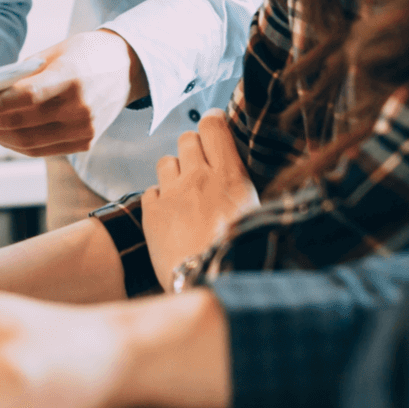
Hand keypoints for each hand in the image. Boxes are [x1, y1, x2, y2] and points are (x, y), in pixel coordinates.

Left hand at [0, 30, 147, 156]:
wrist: (129, 67)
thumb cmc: (85, 53)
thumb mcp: (55, 52)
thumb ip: (23, 73)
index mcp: (73, 77)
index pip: (28, 97)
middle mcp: (81, 108)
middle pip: (22, 124)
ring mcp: (85, 129)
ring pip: (28, 143)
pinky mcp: (86, 143)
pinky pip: (42, 150)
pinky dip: (16, 144)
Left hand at [142, 111, 259, 291]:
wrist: (210, 284)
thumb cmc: (242, 254)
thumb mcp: (257, 215)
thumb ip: (245, 188)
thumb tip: (244, 176)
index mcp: (229, 175)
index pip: (213, 126)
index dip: (212, 123)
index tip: (213, 129)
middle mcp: (198, 177)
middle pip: (186, 138)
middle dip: (192, 149)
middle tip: (200, 169)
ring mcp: (172, 193)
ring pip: (166, 161)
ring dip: (174, 172)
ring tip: (184, 195)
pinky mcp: (151, 212)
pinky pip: (151, 190)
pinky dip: (159, 200)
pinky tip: (170, 217)